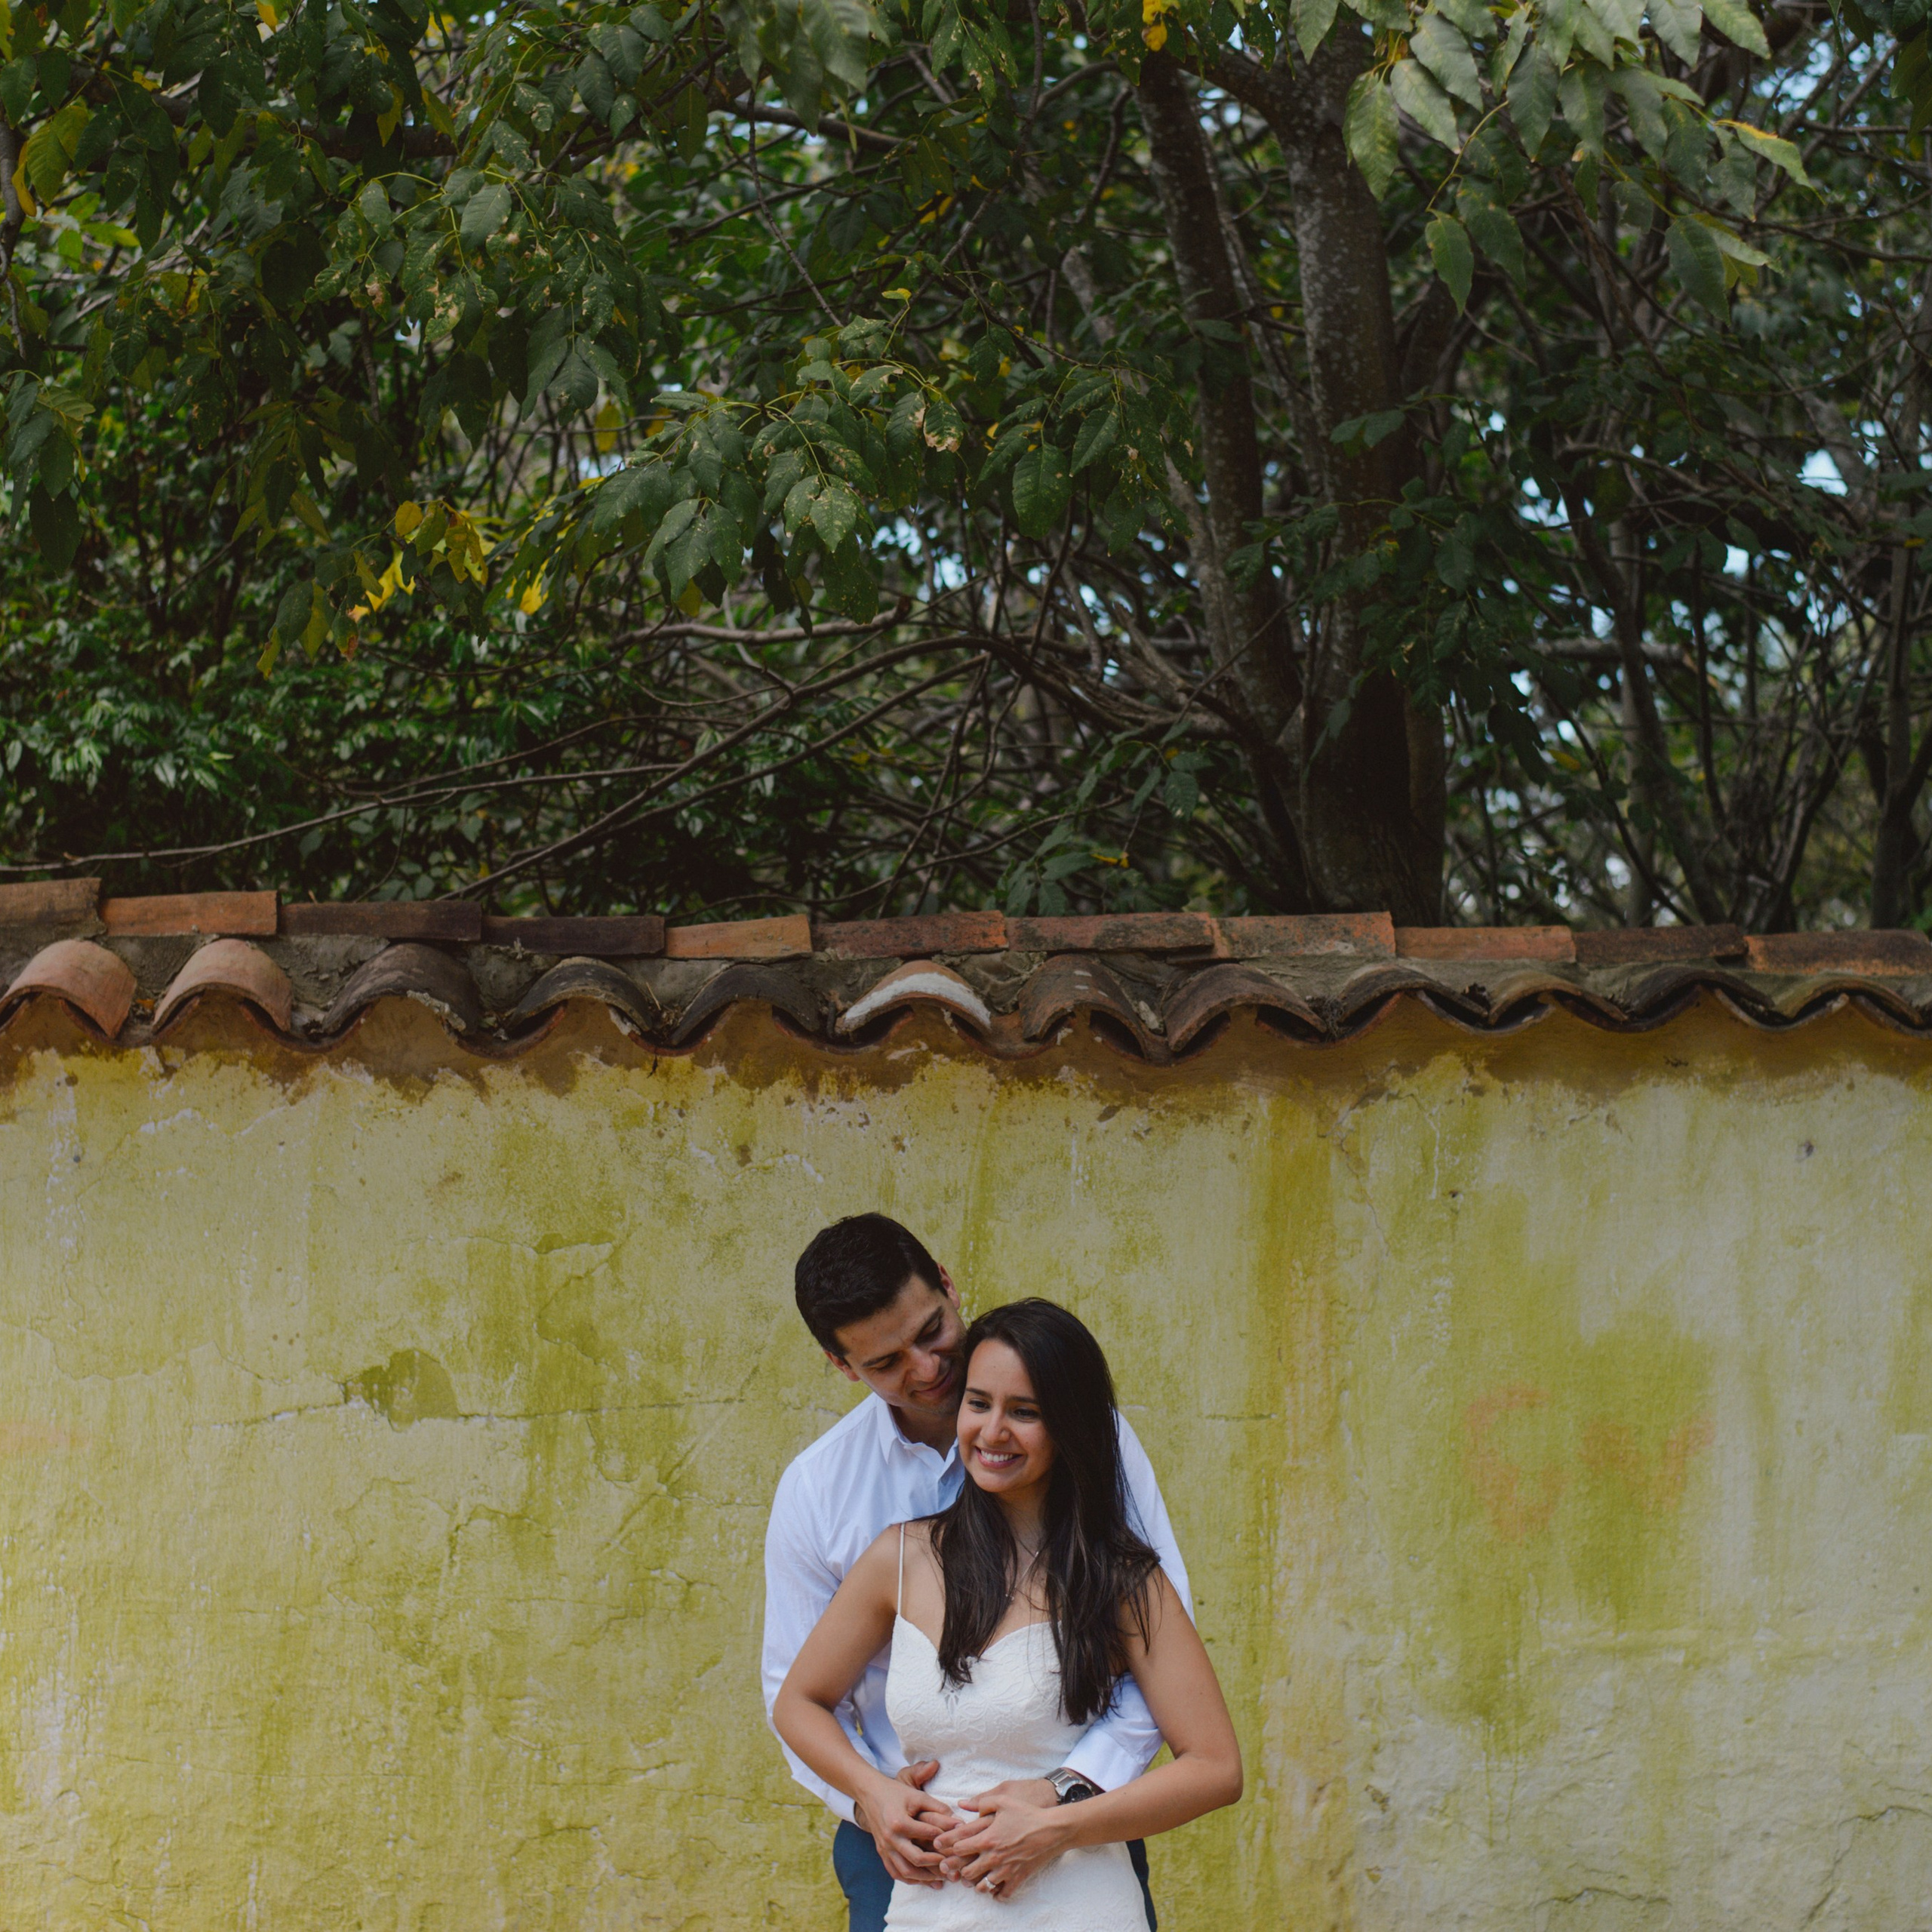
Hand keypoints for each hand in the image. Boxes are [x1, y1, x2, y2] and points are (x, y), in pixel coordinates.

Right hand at [854, 1762, 953, 1886]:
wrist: (871, 1794)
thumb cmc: (897, 1793)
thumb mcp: (917, 1796)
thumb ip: (938, 1808)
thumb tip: (959, 1821)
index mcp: (899, 1822)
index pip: (926, 1834)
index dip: (943, 1838)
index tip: (958, 1842)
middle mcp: (890, 1838)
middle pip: (916, 1859)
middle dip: (936, 1864)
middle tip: (952, 1865)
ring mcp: (884, 1848)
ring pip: (905, 1871)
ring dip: (924, 1878)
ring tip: (941, 1878)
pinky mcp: (882, 1854)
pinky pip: (896, 1873)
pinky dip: (910, 1879)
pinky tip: (923, 1880)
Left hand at [933, 1778, 1070, 1896]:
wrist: (1052, 1829)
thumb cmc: (1027, 1813)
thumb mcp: (1003, 1799)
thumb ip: (981, 1801)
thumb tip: (963, 1803)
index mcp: (987, 1838)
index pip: (959, 1848)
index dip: (948, 1847)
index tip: (943, 1847)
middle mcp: (994, 1857)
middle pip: (967, 1871)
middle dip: (959, 1869)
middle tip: (955, 1867)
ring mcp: (1006, 1870)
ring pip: (982, 1886)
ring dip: (976, 1883)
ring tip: (974, 1878)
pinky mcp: (1018, 1877)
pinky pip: (1003, 1894)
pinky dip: (996, 1894)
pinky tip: (994, 1888)